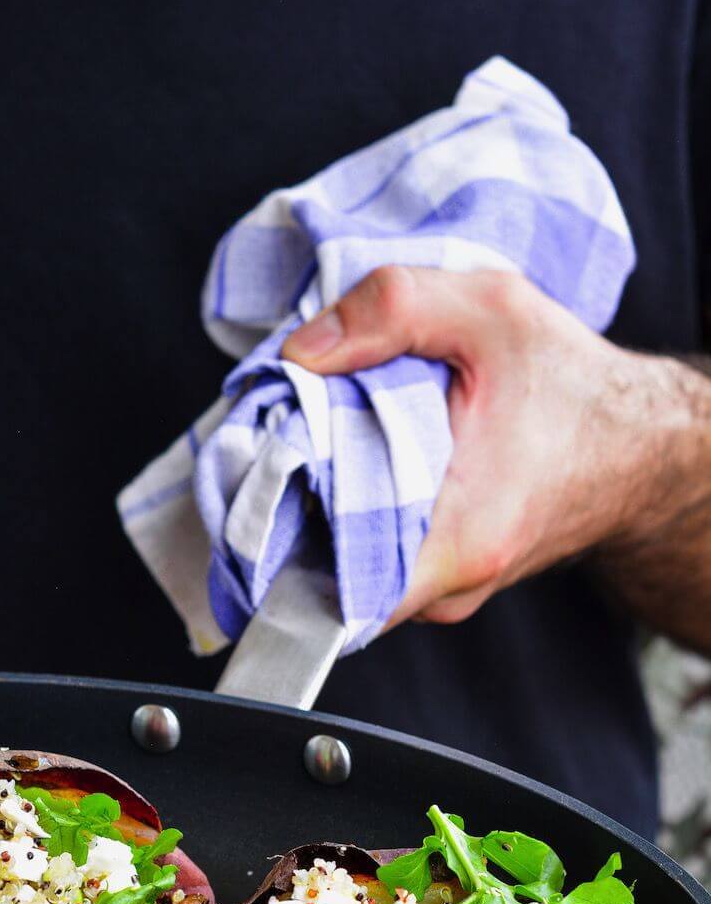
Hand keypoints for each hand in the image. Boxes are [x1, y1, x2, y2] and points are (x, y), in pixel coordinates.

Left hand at [283, 265, 682, 629]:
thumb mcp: (489, 309)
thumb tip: (298, 351)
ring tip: (331, 434)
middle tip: (285, 427)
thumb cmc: (571, 384)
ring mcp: (444, 594)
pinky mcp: (439, 582)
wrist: (638, 445)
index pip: (330, 583)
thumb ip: (391, 309)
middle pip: (324, 564)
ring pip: (345, 560)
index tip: (265, 465)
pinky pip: (370, 554)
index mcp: (460, 539)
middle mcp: (448, 587)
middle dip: (291, 497)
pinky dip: (353, 508)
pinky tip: (362, 457)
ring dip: (323, 500)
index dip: (280, 526)